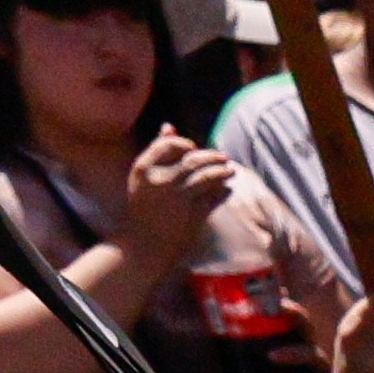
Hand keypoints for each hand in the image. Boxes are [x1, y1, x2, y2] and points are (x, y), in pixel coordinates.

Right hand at [119, 129, 234, 277]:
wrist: (145, 246)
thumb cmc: (144, 208)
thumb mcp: (143, 178)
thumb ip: (155, 151)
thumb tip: (169, 126)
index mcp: (143, 169)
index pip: (169, 144)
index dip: (185, 144)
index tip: (194, 148)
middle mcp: (161, 180)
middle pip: (193, 159)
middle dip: (212, 157)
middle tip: (224, 158)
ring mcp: (178, 197)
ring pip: (207, 177)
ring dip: (222, 172)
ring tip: (231, 171)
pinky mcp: (193, 214)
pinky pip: (214, 197)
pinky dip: (223, 192)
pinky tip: (228, 190)